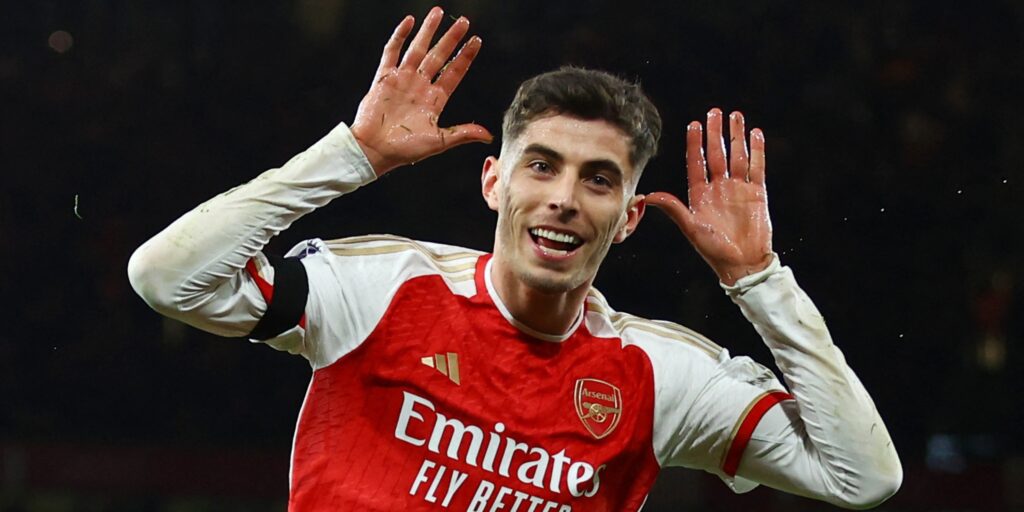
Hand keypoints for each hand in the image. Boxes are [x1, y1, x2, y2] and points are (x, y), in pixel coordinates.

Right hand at [350, 7, 491, 175]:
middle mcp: (420, 86)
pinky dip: (400, 36)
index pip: (454, 72)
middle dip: (451, 38)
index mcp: (434, 100)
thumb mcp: (439, 141)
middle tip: (463, 21)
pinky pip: (392, 52)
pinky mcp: (384, 78)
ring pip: (418, 49)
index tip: (477, 40)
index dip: (465, 57)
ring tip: (437, 12)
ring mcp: (402, 80)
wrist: (375, 150)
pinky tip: (409, 21)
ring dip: (428, 31)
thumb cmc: (405, 149)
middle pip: (439, 56)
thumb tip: (488, 135)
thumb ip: (462, 133)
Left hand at [646, 108, 772, 285]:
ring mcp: (738, 189)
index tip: (693, 124)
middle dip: (714, 133)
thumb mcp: (691, 228)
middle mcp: (718, 188)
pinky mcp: (757, 193)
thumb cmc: (714, 250)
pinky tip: (754, 134)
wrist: (742, 264)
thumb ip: (673, 209)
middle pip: (716, 154)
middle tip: (713, 112)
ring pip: (737, 156)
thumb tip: (647, 195)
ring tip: (735, 115)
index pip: (696, 163)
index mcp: (700, 195)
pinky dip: (756, 151)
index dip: (694, 143)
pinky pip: (756, 167)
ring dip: (736, 136)